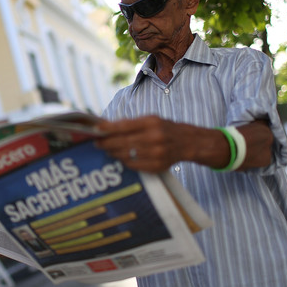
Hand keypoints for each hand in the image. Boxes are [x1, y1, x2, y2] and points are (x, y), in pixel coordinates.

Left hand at [96, 116, 273, 172]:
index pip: (123, 126)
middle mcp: (154, 137)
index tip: (94, 131)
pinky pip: (134, 166)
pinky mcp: (158, 166)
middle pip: (121, 143)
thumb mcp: (152, 119)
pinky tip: (122, 158)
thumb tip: (106, 128)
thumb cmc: (166, 128)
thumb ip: (131, 124)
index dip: (106, 130)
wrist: (191, 142)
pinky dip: (126, 162)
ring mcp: (157, 153)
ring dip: (113, 153)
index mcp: (151, 122)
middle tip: (97, 143)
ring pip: (126, 155)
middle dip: (106, 144)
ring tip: (107, 150)